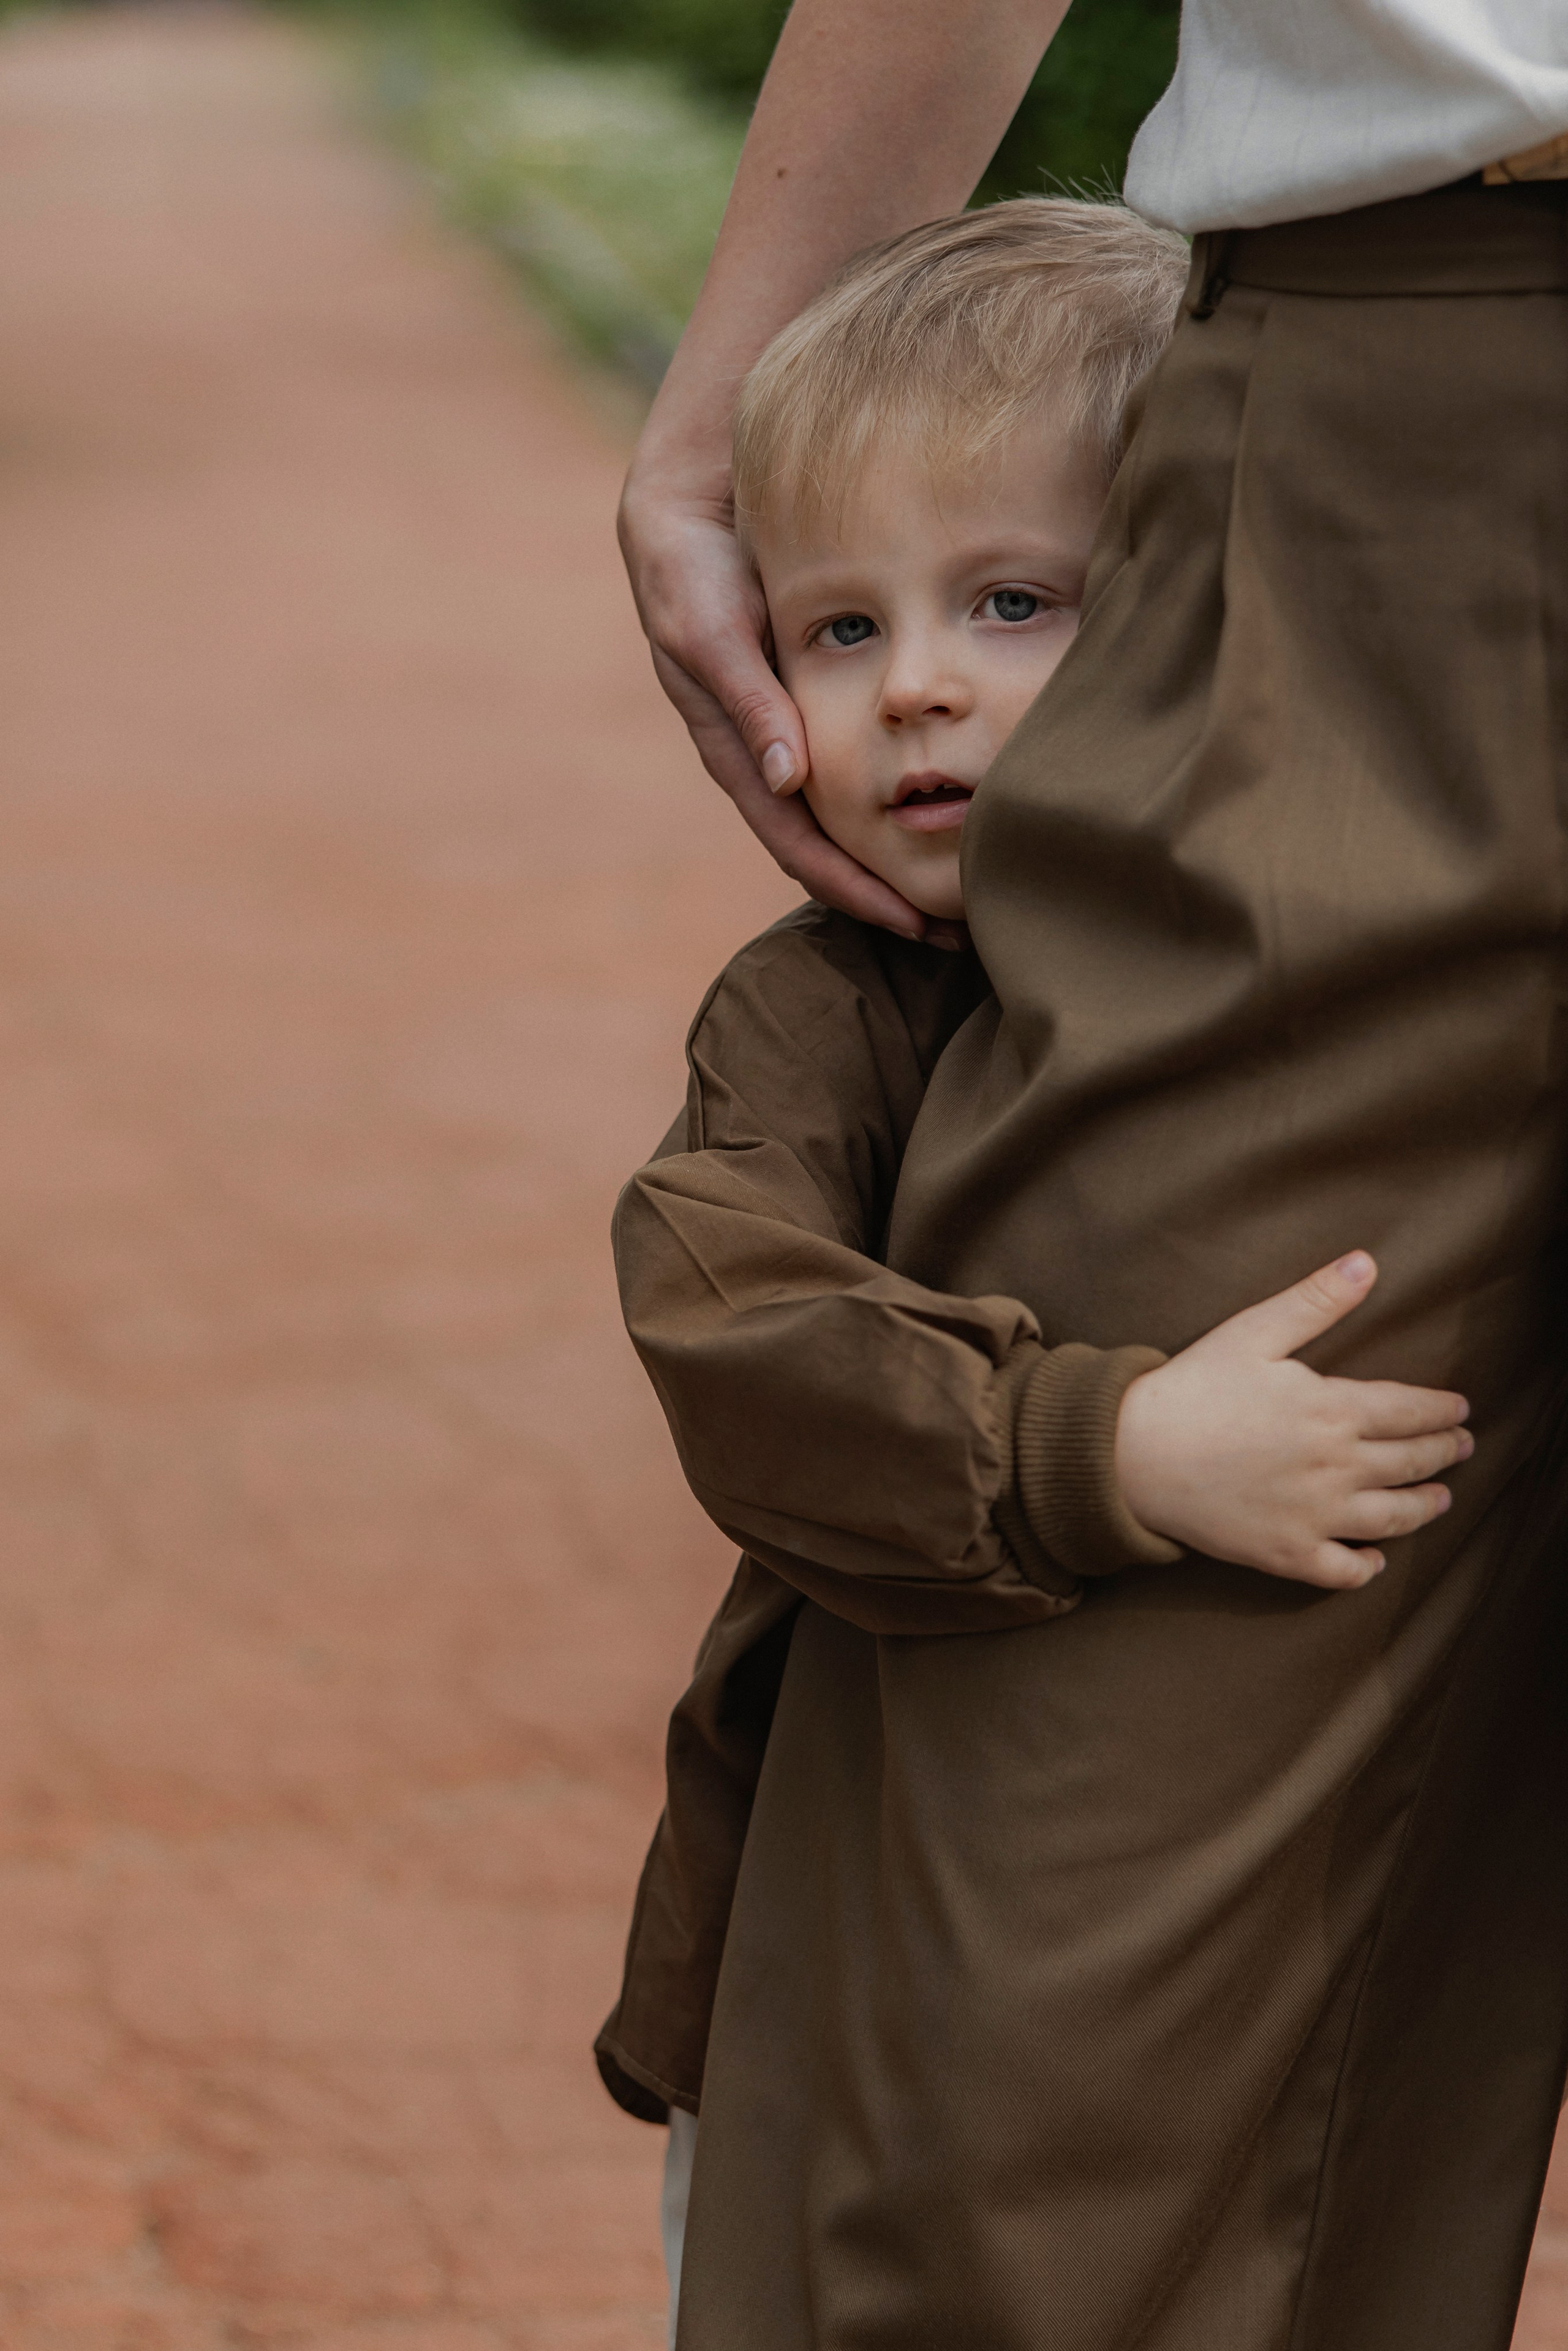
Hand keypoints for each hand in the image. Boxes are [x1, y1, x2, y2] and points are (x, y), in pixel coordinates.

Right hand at [618, 476, 947, 942]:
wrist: (687, 498)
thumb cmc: (689, 562)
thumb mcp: (711, 627)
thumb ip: (747, 698)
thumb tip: (785, 779)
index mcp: (739, 749)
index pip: (799, 844)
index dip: (853, 890)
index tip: (912, 924)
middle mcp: (770, 751)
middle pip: (830, 847)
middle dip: (887, 896)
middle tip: (956, 934)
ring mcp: (795, 726)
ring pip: (852, 813)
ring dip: (903, 856)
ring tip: (968, 884)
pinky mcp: (819, 695)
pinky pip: (865, 762)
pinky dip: (905, 795)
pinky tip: (955, 804)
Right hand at [1114, 1252, 1472, 1591]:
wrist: (1132, 1454)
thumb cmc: (1192, 1388)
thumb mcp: (1253, 1332)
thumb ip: (1315, 1300)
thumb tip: (1368, 1263)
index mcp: (1332, 1410)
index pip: (1411, 1411)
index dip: (1443, 1410)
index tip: (1461, 1409)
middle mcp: (1335, 1467)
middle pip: (1411, 1462)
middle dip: (1444, 1453)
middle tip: (1462, 1446)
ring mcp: (1314, 1516)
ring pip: (1393, 1518)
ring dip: (1425, 1506)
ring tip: (1440, 1498)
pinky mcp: (1286, 1554)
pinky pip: (1343, 1571)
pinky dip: (1367, 1567)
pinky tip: (1376, 1557)